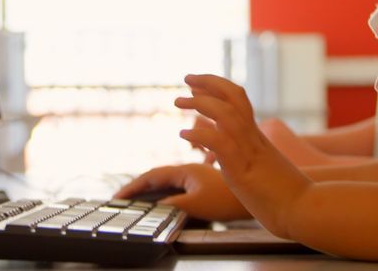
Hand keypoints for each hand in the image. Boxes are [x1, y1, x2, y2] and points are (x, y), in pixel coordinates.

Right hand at [114, 163, 249, 221]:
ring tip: (137, 197)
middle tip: (122, 198)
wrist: (259, 193)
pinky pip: (178, 183)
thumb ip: (174, 204)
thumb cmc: (230, 198)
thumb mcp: (197, 204)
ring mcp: (198, 176)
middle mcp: (190, 170)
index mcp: (185, 172)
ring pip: (169, 178)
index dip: (133, 187)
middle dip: (138, 186)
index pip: (152, 177)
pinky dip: (165, 188)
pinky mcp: (206, 183)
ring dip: (151, 185)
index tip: (118, 197)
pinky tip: (164, 198)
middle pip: (158, 176)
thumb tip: (154, 207)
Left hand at [175, 74, 310, 237]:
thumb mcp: (263, 168)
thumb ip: (249, 157)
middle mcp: (253, 137)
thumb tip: (231, 159)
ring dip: (199, 102)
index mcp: (257, 136)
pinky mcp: (242, 169)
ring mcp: (249, 151)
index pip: (239, 100)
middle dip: (208, 83)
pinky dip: (200, 133)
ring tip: (178, 101)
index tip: (197, 85)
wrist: (304, 209)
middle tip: (186, 79)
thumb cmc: (287, 195)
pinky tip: (184, 133)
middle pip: (233, 95)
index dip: (218, 87)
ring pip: (225, 113)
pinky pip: (220, 142)